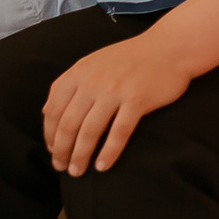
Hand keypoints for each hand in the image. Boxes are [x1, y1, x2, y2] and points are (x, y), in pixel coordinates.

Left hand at [42, 29, 194, 173]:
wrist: (170, 47)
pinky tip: (103, 166)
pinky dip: (109, 152)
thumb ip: (72, 84)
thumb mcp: (94, 63)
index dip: (49, 134)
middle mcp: (93, 81)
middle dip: (62, 150)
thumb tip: (48, 112)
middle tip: (62, 167)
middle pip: (68, 124)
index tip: (52, 151)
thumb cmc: (132, 58)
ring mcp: (115, 90)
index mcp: (79, 73)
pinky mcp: (137, 100)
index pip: (53, 109)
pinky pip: (119, 132)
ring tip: (77, 172)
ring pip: (90, 131)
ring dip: (80, 155)